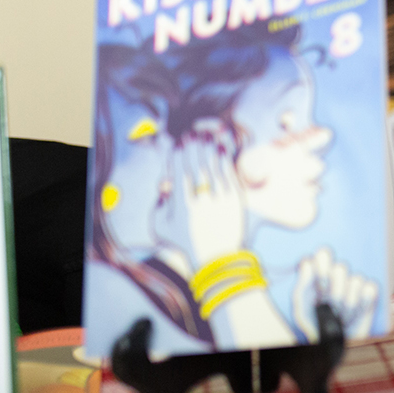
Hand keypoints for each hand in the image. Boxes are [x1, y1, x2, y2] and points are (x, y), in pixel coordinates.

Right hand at [156, 122, 245, 267]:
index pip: (179, 173)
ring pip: (214, 167)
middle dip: (193, 147)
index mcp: (182, 206)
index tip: (177, 144)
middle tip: (191, 135)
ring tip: (206, 137)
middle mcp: (201, 201)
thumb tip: (165, 184)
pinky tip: (222, 149)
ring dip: (209, 149)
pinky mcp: (235, 201)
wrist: (214, 259)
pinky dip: (225, 160)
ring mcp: (220, 200)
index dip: (178, 155)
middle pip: (197, 166)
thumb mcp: (161, 227)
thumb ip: (158, 205)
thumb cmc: (184, 241)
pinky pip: (229, 175)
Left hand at [293, 246, 380, 340]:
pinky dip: (362, 302)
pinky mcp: (370, 293)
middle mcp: (339, 275)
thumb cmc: (313, 323)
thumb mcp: (301, 307)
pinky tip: (354, 313)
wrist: (329, 345)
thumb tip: (307, 262)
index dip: (323, 264)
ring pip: (356, 281)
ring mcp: (355, 284)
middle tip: (327, 305)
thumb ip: (303, 285)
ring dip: (347, 302)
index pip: (324, 254)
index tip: (319, 279)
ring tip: (339, 315)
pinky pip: (370, 289)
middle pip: (341, 268)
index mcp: (320, 273)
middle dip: (333, 290)